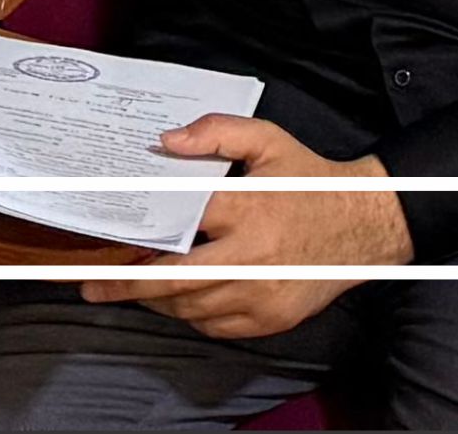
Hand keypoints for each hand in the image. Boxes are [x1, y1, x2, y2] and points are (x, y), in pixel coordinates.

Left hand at [86, 120, 402, 339]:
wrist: (364, 228)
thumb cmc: (308, 181)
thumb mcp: (268, 141)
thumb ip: (217, 132)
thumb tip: (166, 142)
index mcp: (249, 206)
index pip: (181, 219)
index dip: (140, 227)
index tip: (107, 234)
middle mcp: (253, 255)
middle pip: (175, 279)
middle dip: (127, 285)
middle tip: (93, 286)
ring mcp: (261, 294)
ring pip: (190, 307)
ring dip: (158, 299)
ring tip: (135, 285)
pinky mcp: (268, 321)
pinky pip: (213, 325)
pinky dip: (191, 313)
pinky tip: (180, 297)